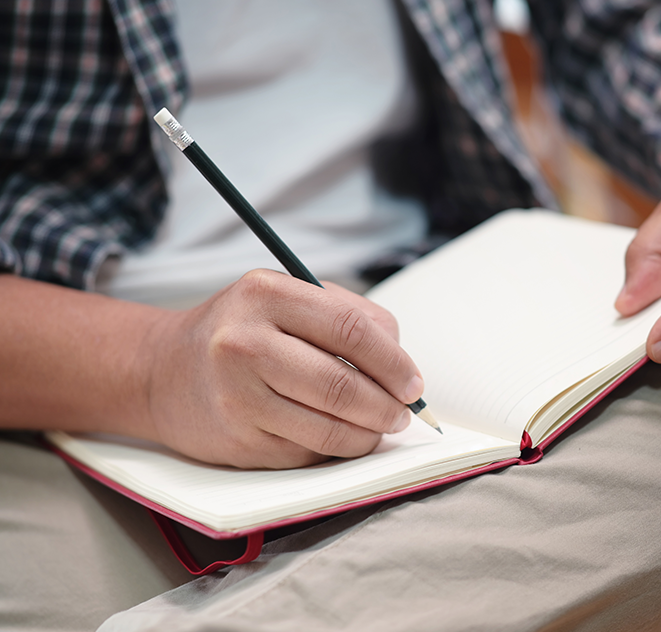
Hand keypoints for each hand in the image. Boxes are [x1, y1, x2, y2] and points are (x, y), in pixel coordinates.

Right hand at [142, 271, 423, 467]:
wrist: (160, 370)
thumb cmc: (240, 330)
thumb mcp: (286, 298)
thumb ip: (347, 317)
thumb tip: (402, 364)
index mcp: (267, 294)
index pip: (352, 330)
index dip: (395, 362)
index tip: (414, 384)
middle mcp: (246, 342)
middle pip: (343, 384)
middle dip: (387, 406)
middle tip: (402, 413)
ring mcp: (237, 395)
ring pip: (329, 427)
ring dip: (368, 435)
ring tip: (378, 428)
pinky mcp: (236, 440)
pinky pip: (306, 453)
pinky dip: (335, 449)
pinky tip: (338, 437)